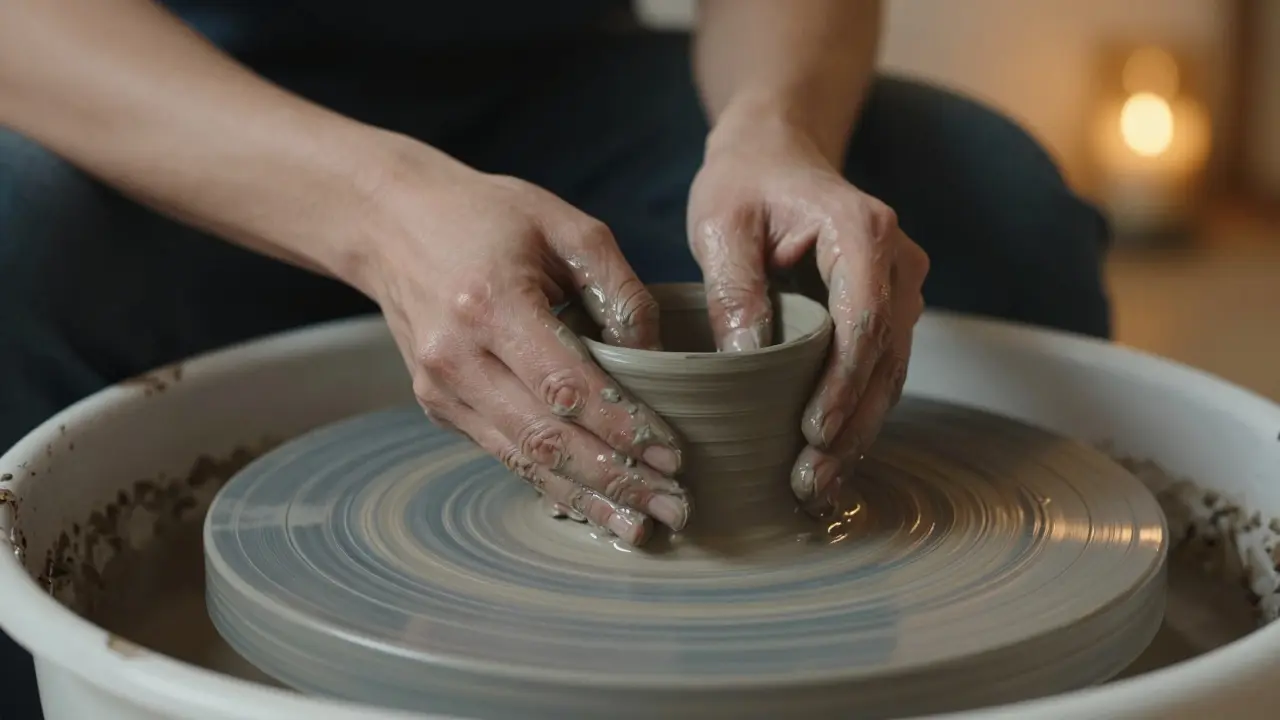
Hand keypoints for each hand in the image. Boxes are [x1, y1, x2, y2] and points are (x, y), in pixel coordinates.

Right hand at [348, 137, 688, 544]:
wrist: (391, 224)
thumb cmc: (487, 216)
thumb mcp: (565, 225)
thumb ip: (618, 287)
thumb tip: (659, 355)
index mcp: (491, 303)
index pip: (566, 385)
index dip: (621, 426)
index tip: (672, 456)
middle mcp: (458, 356)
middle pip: (546, 438)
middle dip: (615, 480)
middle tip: (673, 507)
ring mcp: (441, 388)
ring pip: (523, 460)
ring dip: (586, 499)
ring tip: (639, 528)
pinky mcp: (439, 405)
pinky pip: (503, 454)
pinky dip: (551, 483)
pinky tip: (593, 505)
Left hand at [687, 131, 928, 516]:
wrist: (775, 152)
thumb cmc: (745, 183)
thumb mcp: (721, 223)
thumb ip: (735, 287)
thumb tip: (746, 360)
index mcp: (862, 232)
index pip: (863, 321)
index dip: (841, 385)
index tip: (812, 434)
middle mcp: (897, 263)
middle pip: (884, 359)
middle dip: (850, 427)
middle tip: (810, 483)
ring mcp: (898, 289)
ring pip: (888, 374)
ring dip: (856, 433)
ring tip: (815, 486)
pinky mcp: (885, 311)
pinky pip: (878, 370)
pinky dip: (855, 415)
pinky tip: (828, 458)